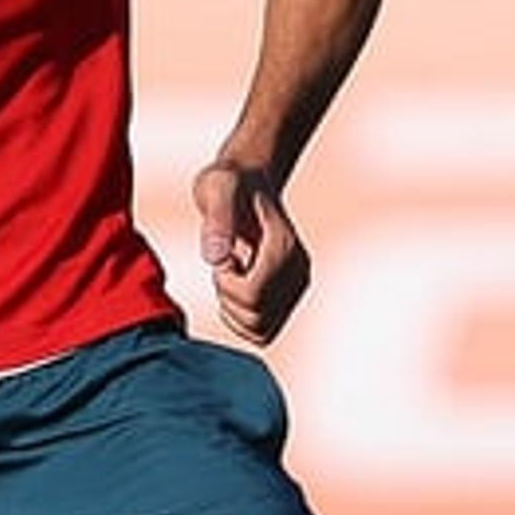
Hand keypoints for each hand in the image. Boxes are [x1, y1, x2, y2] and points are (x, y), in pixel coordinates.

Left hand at [192, 158, 310, 344]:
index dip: (225, 282)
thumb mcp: (216, 188)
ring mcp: (296, 287)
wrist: (246, 182)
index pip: (251, 295)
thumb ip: (217, 220)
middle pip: (255, 318)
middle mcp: (299, 271)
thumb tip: (215, 258)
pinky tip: (233, 288)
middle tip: (223, 265)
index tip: (221, 255)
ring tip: (229, 275)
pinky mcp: (287, 297)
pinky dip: (241, 319)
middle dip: (228, 297)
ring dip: (233, 310)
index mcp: (285, 248)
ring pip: (260, 330)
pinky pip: (263, 332)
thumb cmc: (228, 183)